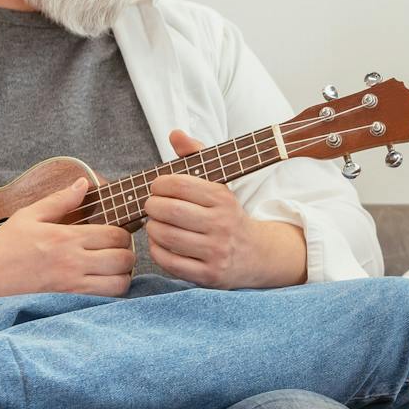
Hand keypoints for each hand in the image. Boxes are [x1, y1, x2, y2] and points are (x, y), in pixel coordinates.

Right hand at [0, 177, 135, 296]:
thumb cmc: (6, 245)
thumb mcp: (29, 215)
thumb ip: (60, 200)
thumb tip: (83, 184)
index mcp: (66, 238)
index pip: (115, 235)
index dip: (123, 233)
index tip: (115, 233)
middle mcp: (73, 262)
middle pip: (124, 259)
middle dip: (127, 253)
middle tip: (117, 251)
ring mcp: (72, 284)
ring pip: (119, 283)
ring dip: (123, 274)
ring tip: (113, 268)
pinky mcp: (69, 300)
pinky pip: (105, 299)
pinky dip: (112, 291)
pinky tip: (103, 282)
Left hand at [146, 130, 265, 286]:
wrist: (257, 255)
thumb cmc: (227, 215)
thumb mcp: (218, 184)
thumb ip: (195, 157)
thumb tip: (175, 134)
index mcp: (223, 199)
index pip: (178, 184)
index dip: (159, 184)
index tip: (157, 188)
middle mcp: (221, 225)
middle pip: (168, 211)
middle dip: (151, 206)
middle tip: (151, 206)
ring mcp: (215, 252)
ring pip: (165, 236)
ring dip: (152, 228)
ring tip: (155, 224)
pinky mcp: (208, 275)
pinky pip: (167, 261)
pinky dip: (156, 250)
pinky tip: (161, 243)